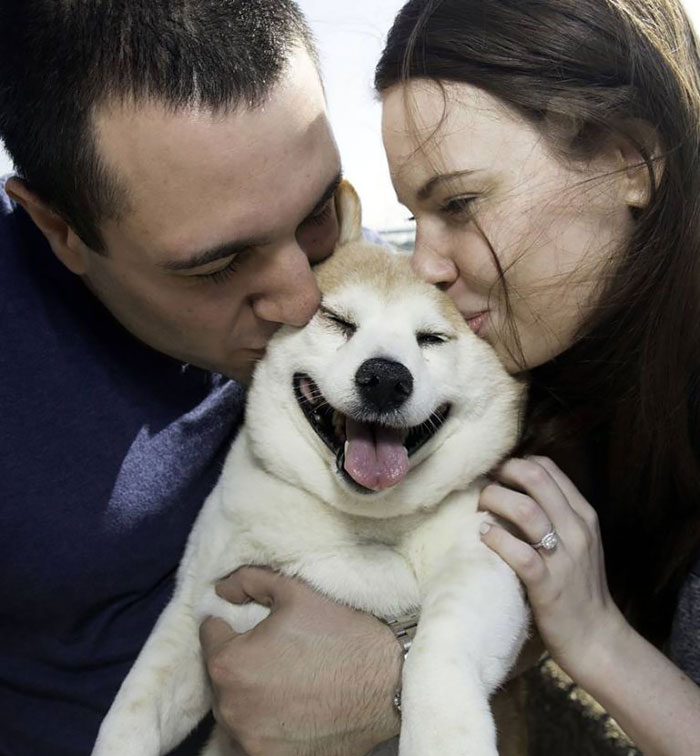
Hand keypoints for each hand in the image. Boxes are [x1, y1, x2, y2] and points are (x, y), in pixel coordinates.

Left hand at [199, 567, 401, 755]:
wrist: (390, 683)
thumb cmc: (342, 634)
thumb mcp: (295, 590)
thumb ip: (249, 580)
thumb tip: (221, 588)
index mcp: (230, 663)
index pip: (210, 635)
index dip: (232, 623)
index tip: (256, 625)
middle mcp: (231, 708)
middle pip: (220, 674)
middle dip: (240, 658)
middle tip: (276, 649)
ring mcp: (250, 740)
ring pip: (235, 706)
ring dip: (250, 691)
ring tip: (287, 677)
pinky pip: (253, 735)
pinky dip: (266, 720)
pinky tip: (294, 705)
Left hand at [478, 456, 629, 679]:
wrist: (597, 639)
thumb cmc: (579, 588)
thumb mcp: (578, 542)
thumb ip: (556, 515)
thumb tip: (517, 489)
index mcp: (583, 516)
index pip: (548, 469)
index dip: (517, 463)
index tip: (498, 473)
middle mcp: (576, 530)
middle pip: (536, 480)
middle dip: (504, 473)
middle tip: (485, 483)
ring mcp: (563, 558)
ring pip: (525, 510)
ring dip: (495, 500)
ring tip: (480, 508)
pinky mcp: (547, 585)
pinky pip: (519, 552)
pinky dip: (496, 538)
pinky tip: (484, 535)